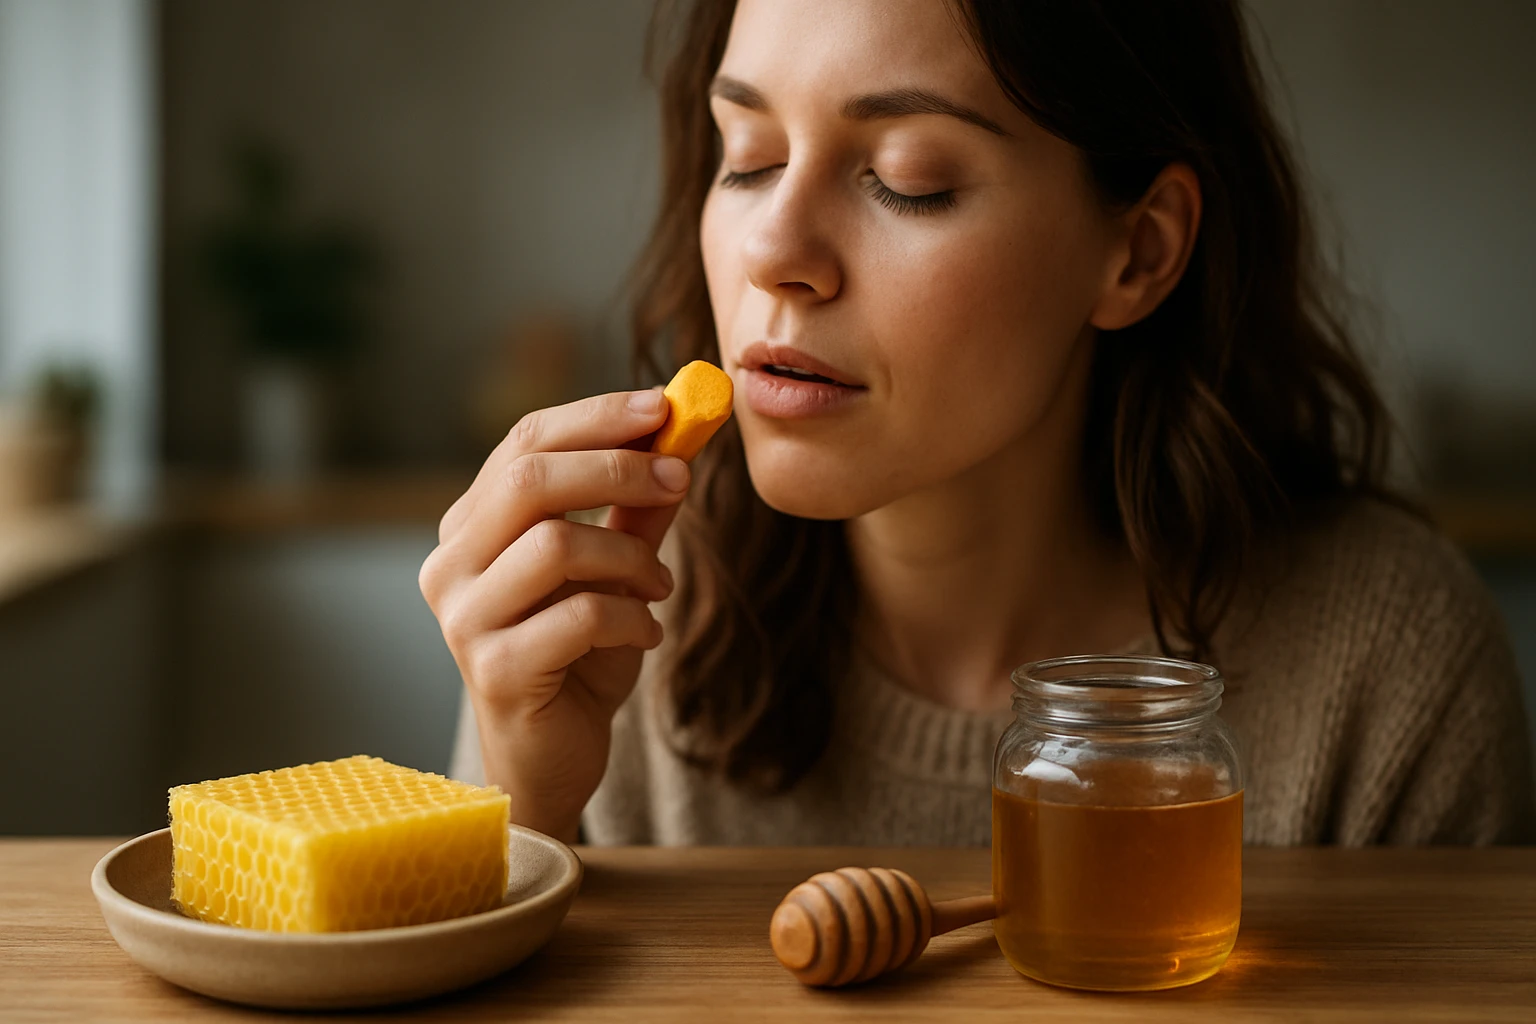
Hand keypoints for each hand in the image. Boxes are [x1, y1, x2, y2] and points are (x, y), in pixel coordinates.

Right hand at [419, 389, 687, 840]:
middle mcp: (450, 565)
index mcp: (470, 527)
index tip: (665, 408)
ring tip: (659, 584)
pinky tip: (645, 633)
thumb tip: (679, 443)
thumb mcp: (612, 572)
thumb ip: (635, 511)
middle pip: (528, 479)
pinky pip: (577, 616)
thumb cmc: (577, 657)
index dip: (596, 417)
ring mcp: (464, 619)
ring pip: (554, 544)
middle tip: (679, 477)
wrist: (552, 757)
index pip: (523, 442)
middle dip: (616, 468)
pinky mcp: (494, 671)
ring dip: (629, 555)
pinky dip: (629, 617)